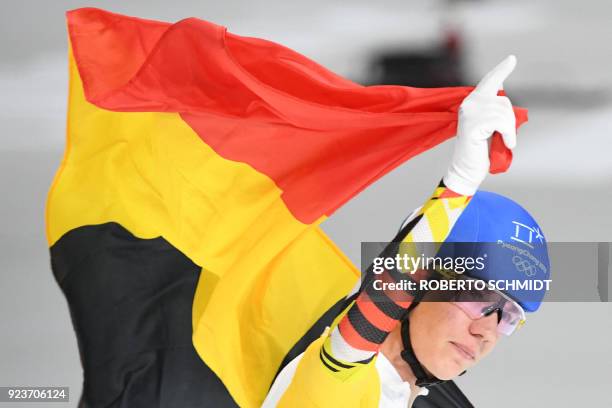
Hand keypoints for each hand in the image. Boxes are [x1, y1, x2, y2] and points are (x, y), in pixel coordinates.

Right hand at [443, 55, 517, 195]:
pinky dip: (508, 135)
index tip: (512, 58)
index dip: (501, 70)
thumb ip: (495, 110)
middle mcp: (469, 104)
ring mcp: (469, 113)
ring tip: (503, 141)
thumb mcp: (490, 126)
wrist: (467, 169)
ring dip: (509, 130)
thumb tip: (503, 93)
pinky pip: (501, 122)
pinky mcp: (472, 124)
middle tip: (506, 137)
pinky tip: (506, 143)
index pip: (490, 82)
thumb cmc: (481, 150)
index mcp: (472, 103)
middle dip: (510, 120)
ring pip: (504, 112)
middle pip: (504, 102)